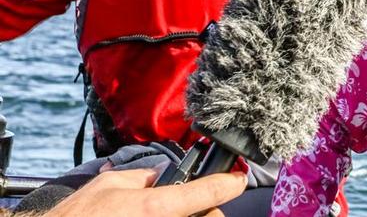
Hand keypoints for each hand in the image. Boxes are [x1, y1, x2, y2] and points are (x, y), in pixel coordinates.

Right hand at [44, 163, 245, 216]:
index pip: (208, 191)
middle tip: (190, 203)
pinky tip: (158, 215)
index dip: (229, 182)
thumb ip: (142, 177)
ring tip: (166, 211)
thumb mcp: (108, 185)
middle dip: (206, 210)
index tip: (238, 178)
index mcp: (155, 207)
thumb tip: (161, 174)